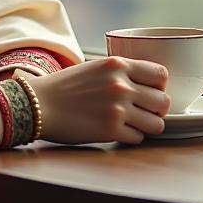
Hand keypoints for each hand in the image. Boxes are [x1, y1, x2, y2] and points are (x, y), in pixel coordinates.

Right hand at [27, 56, 170, 144]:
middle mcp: (121, 85)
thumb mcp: (95, 67)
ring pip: (157, 124)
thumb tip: (148, 85)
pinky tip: (116, 130)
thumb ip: (120, 72)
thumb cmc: (65, 87)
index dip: (159, 86)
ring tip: (132, 123)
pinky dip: (130, 136)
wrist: (38, 104)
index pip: (161, 74)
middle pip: (164, 102)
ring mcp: (117, 109)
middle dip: (156, 109)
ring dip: (147, 126)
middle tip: (143, 111)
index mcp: (117, 64)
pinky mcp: (111, 131)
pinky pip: (138, 138)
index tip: (150, 91)